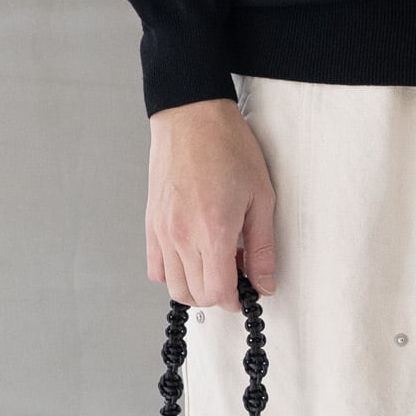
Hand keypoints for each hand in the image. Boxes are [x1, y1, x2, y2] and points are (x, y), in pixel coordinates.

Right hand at [145, 97, 276, 311]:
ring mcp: (162, 232)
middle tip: (235, 271)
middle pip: (196, 295)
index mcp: (213, 231)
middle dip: (219, 294)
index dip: (235, 300)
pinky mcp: (151, 224)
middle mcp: (182, 236)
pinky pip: (156, 269)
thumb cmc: (227, 147)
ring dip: (196, 287)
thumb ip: (263, 249)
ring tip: (214, 263)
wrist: (191, 115)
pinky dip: (173, 274)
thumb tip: (264, 284)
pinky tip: (191, 257)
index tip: (245, 291)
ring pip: (174, 287)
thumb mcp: (261, 198)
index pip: (218, 293)